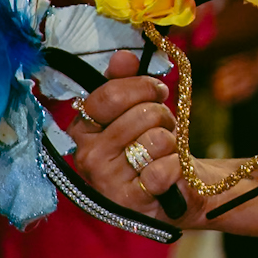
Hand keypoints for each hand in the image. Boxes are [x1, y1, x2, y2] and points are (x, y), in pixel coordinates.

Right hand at [70, 50, 193, 222]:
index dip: (143, 86)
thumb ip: (125, 80)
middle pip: (142, 114)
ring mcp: (105, 181)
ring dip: (170, 142)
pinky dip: (175, 166)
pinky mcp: (129, 201)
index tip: (157, 91)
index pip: (110, 94)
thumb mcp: (137, 106)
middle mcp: (87, 155)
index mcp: (83, 128)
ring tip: (163, 150)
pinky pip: (165, 168)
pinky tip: (166, 173)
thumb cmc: (149, 140)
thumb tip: (122, 56)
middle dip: (162, 116)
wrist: (172, 183)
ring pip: (157, 139)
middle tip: (162, 127)